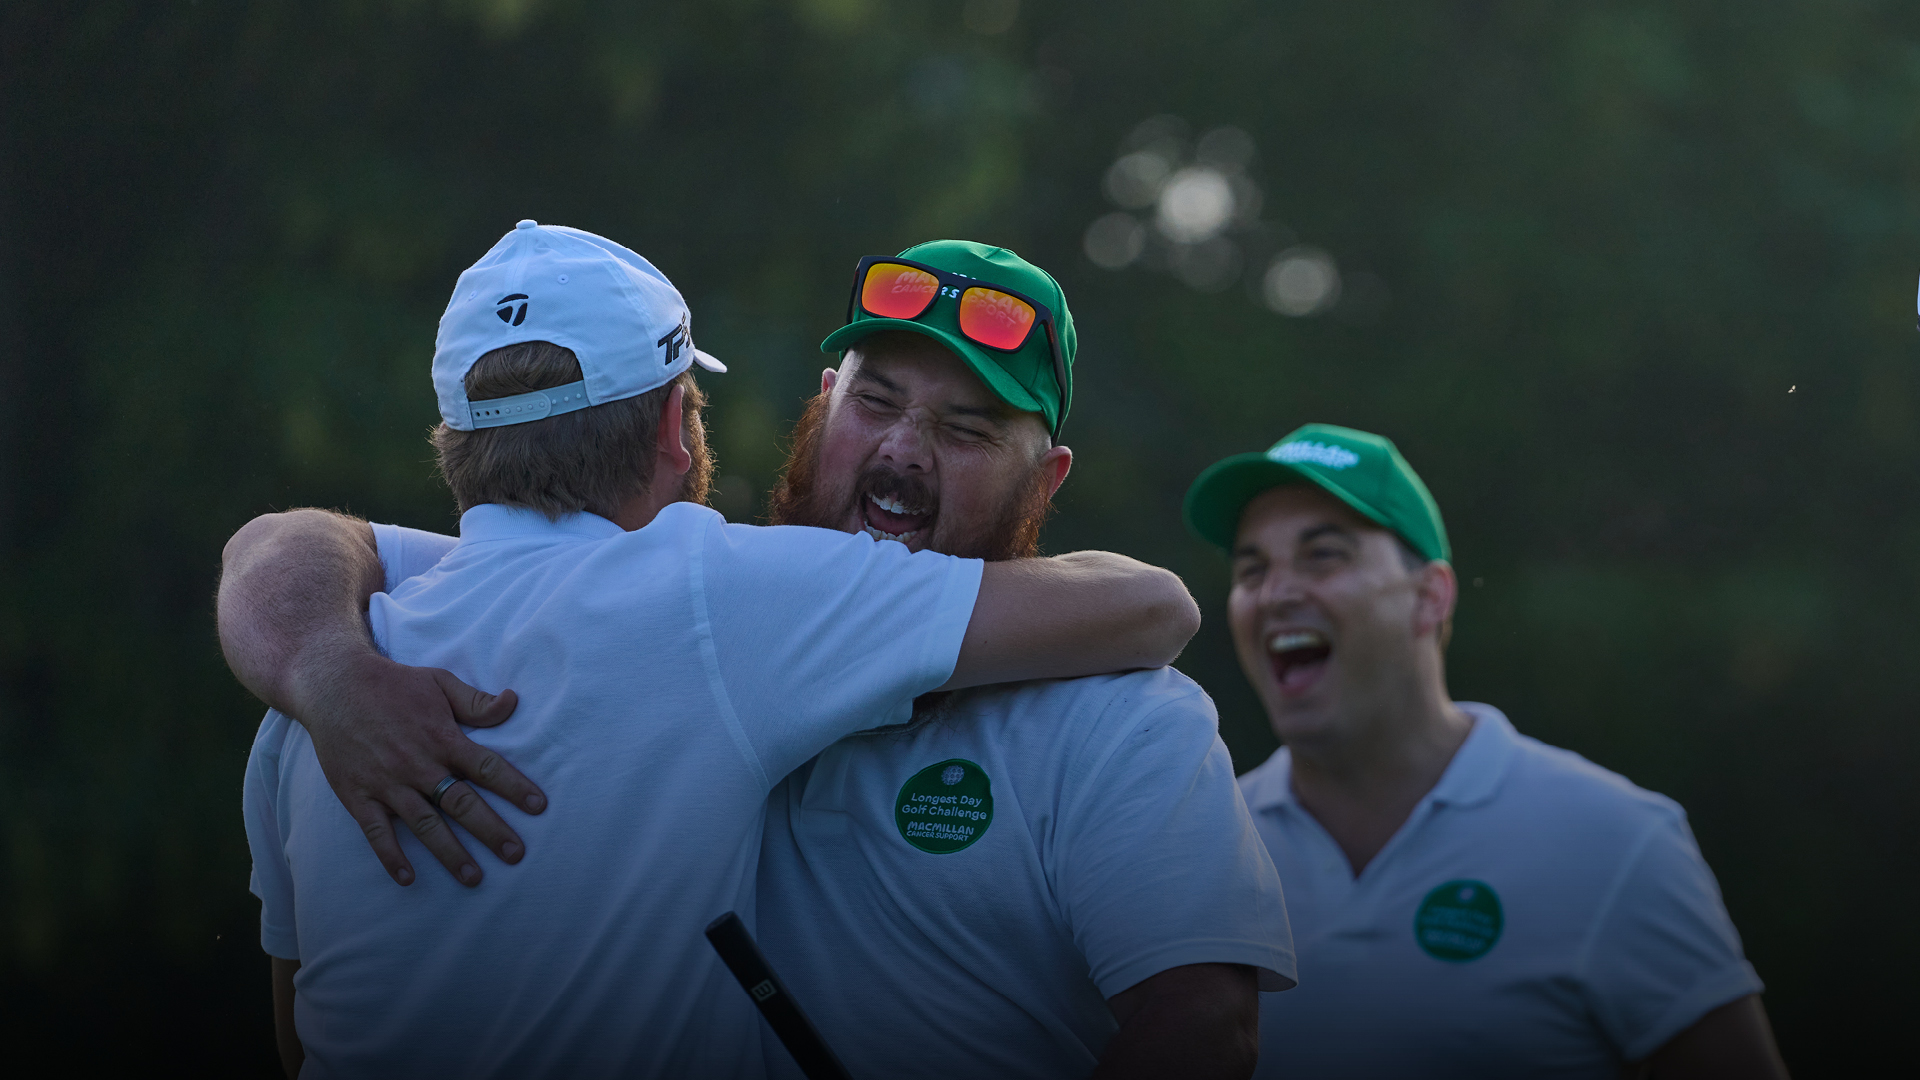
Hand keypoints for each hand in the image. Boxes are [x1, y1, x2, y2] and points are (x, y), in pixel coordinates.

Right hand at [289, 652, 545, 885]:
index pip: (487, 767)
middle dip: (491, 830)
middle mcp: (419, 765)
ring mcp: (388, 783)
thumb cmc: (393, 684)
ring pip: (425, 824)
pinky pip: (376, 832)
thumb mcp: (439, 683)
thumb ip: (476, 701)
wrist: (334, 686)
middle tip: (516, 854)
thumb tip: (512, 702)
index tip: (538, 807)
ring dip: (450, 853)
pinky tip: (408, 878)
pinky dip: (391, 856)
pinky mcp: (359, 795)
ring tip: (473, 877)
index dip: (514, 787)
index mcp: (443, 738)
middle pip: (462, 804)